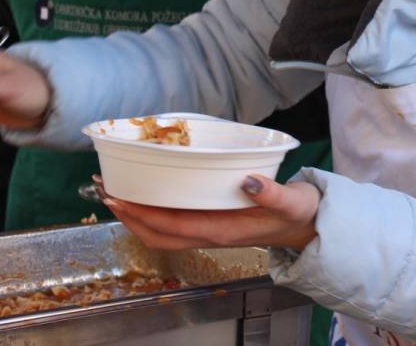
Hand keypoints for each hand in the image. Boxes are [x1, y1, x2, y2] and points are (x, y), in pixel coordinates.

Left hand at [98, 174, 318, 251]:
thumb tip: (250, 181)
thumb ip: (272, 192)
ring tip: (119, 191)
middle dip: (128, 216)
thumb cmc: (298, 212)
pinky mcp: (211, 222)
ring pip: (162, 232)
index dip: (141, 214)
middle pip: (157, 235)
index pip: (171, 227)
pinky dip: (154, 211)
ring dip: (137, 215)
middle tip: (106, 190)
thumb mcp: (291, 200)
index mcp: (223, 230)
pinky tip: (149, 192)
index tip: (119, 197)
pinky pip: (173, 223)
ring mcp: (209, 230)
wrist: (309, 225)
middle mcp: (210, 233)